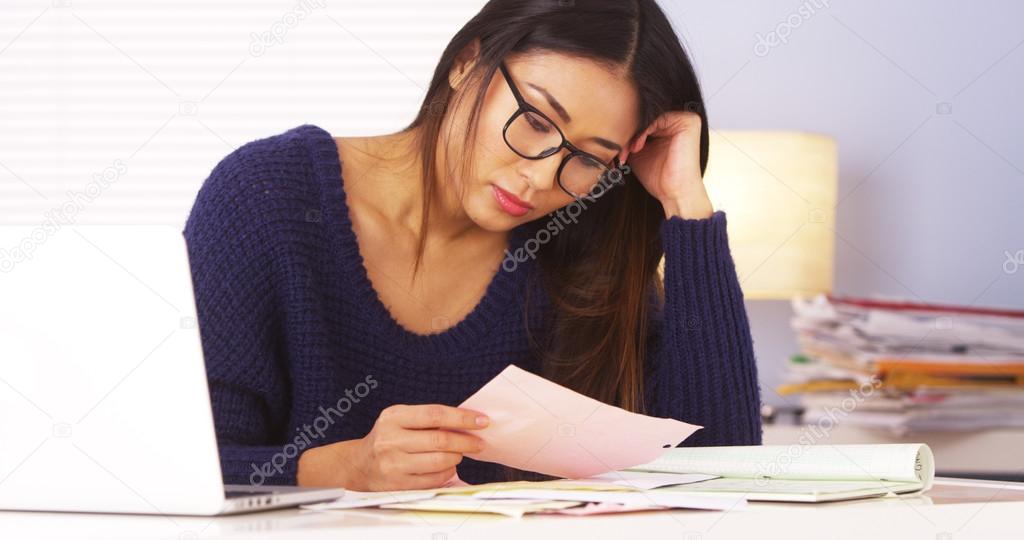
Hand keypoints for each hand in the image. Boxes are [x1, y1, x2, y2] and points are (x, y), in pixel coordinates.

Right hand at [297, 404, 488, 490]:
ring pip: (439, 461)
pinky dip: (447, 473)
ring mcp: (393, 464)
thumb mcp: (400, 419)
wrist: (359, 464)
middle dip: (466, 441)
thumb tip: (467, 421)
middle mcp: (391, 440)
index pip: (435, 414)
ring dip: (457, 457)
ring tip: (460, 453)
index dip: (462, 417)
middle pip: (440, 440)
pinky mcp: (398, 484)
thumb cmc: (388, 438)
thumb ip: (428, 419)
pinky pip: (433, 479)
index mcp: (393, 417)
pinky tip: (448, 467)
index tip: (482, 420)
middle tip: (479, 442)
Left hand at [620, 110, 712, 218]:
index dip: (626, 131)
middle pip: (645, 116)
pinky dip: (642, 132)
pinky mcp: (688, 122)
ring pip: (649, 117)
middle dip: (628, 133)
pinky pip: (658, 118)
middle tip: (620, 151)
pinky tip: (638, 147)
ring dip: (633, 134)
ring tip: (628, 152)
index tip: (616, 149)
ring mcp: (685, 118)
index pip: (642, 118)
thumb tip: (613, 124)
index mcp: (670, 125)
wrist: (674, 193)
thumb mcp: (637, 151)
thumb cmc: (658, 177)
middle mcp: (679, 119)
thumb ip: (630, 136)